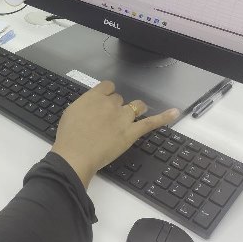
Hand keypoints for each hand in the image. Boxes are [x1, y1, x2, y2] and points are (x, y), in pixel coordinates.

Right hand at [51, 81, 179, 187]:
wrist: (75, 154)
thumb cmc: (68, 136)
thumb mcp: (71, 113)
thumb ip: (84, 106)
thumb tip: (91, 106)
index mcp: (93, 97)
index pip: (108, 87)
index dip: (106, 94)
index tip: (104, 101)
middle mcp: (110, 104)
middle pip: (119, 99)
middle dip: (115, 107)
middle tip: (107, 121)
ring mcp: (123, 117)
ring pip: (136, 106)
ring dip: (135, 109)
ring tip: (133, 116)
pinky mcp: (131, 132)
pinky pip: (150, 123)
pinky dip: (164, 117)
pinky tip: (175, 113)